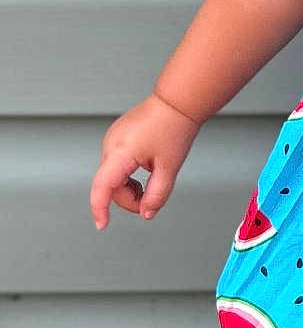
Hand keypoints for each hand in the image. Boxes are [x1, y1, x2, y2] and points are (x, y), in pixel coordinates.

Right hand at [89, 93, 200, 228]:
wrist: (177, 103)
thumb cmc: (174, 128)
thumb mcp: (169, 167)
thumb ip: (157, 194)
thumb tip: (146, 213)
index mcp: (120, 152)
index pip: (102, 187)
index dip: (100, 208)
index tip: (102, 225)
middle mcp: (110, 145)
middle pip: (111, 185)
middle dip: (130, 199)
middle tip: (152, 202)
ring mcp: (111, 140)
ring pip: (113, 176)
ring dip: (129, 188)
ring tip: (151, 184)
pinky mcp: (117, 138)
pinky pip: (116, 165)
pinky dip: (128, 176)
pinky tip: (144, 173)